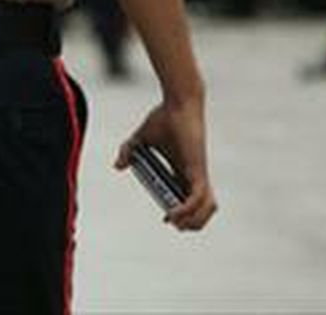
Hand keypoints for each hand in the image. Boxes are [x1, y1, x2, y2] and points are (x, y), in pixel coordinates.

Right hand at [114, 99, 216, 231]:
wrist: (178, 102)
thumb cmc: (164, 117)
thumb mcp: (141, 138)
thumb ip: (129, 151)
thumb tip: (117, 166)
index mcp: (183, 170)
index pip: (190, 199)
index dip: (182, 213)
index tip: (167, 217)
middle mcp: (193, 174)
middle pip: (204, 208)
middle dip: (191, 222)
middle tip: (173, 222)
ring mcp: (198, 172)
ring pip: (208, 207)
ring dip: (194, 220)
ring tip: (176, 221)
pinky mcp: (198, 169)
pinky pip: (198, 198)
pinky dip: (187, 210)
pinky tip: (173, 213)